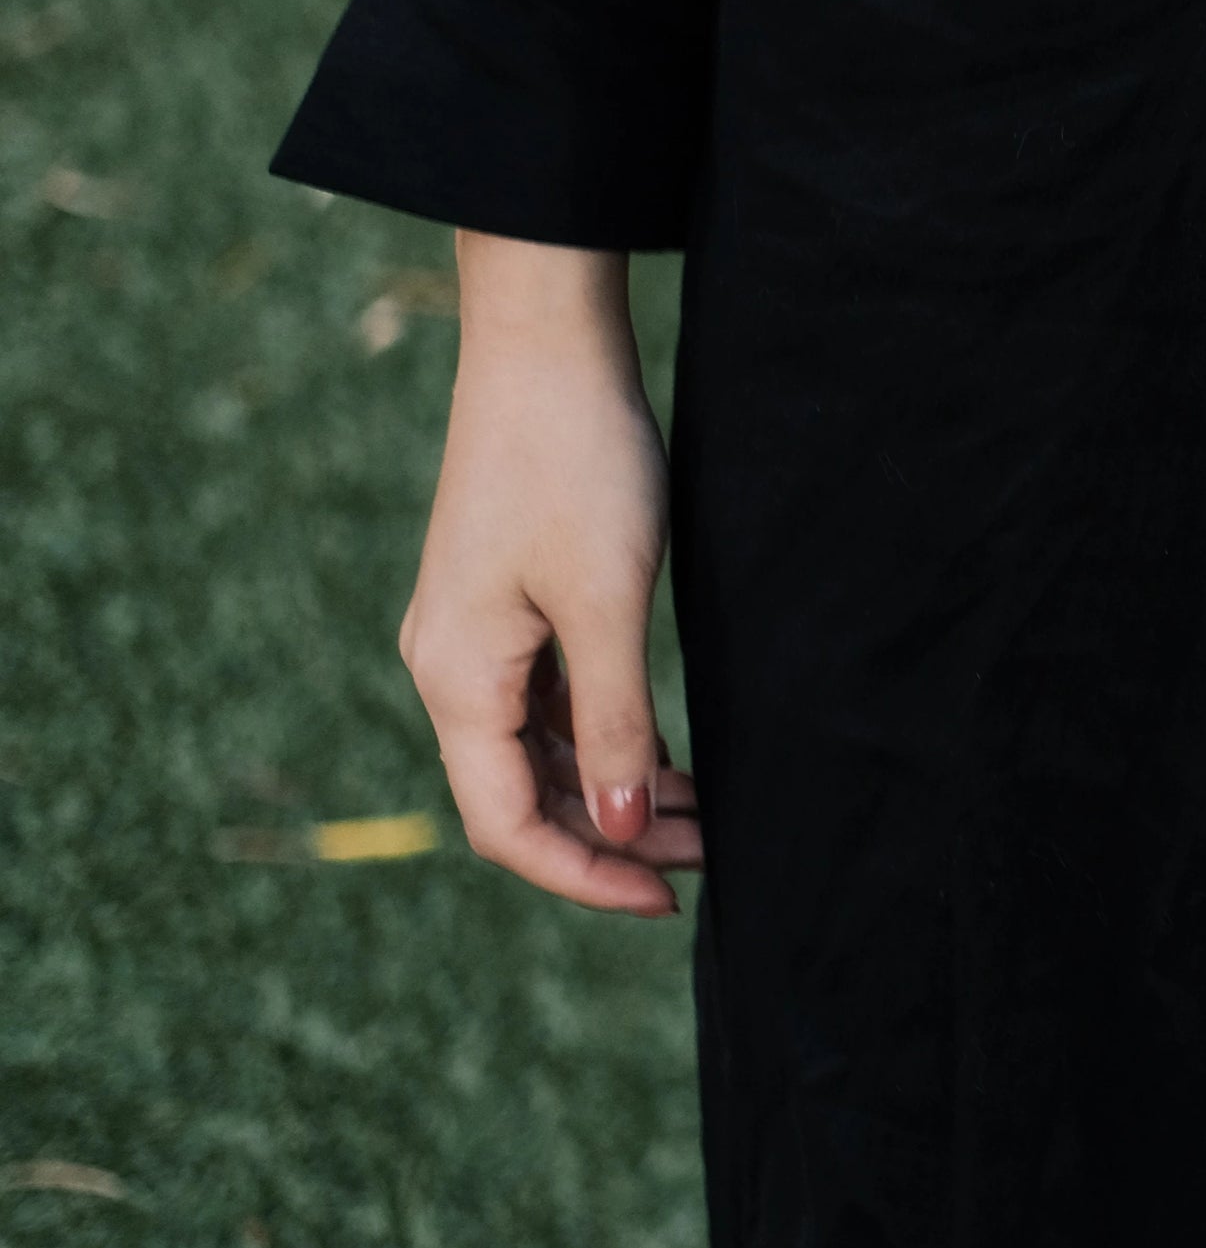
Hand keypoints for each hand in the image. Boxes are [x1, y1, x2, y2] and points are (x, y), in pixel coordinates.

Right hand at [396, 232, 700, 914]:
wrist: (548, 348)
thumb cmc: (577, 465)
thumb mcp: (607, 604)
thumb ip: (613, 724)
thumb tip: (617, 831)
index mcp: (457, 679)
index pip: (506, 824)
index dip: (584, 873)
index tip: (666, 899)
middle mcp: (453, 667)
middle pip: (523, 796)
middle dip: (612, 839)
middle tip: (710, 862)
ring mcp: (479, 636)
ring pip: (544, 752)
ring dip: (616, 792)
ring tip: (706, 819)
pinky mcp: (511, 604)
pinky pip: (553, 703)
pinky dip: (609, 739)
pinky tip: (669, 760)